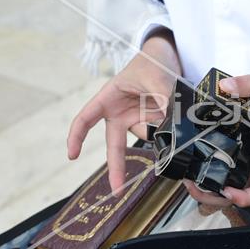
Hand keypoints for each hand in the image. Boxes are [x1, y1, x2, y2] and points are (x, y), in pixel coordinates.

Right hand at [67, 32, 180, 193]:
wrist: (168, 59)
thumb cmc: (151, 63)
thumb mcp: (155, 76)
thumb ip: (162, 98)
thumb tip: (171, 122)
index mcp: (109, 98)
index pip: (86, 119)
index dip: (76, 136)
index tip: (72, 155)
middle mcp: (120, 113)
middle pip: (114, 144)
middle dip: (117, 167)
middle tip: (117, 190)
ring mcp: (137, 119)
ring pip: (147, 135)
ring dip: (161, 127)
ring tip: (171, 102)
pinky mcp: (154, 123)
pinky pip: (162, 132)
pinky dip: (171, 127)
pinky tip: (177, 111)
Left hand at [184, 74, 249, 207]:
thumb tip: (225, 86)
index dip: (246, 197)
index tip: (228, 191)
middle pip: (235, 193)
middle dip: (212, 194)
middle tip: (192, 184)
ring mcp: (244, 163)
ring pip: (224, 185)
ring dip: (205, 187)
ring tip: (186, 178)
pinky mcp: (234, 156)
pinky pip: (220, 169)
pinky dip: (205, 169)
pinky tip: (191, 161)